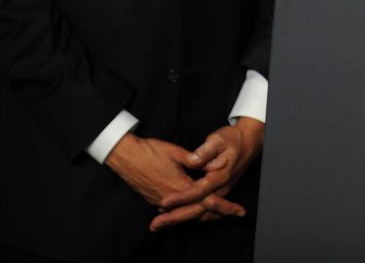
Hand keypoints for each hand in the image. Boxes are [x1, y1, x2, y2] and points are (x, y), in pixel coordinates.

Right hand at [105, 133, 244, 227]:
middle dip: (219, 212)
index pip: (207, 200)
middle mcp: (170, 199)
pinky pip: (175, 210)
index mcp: (179, 186)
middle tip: (236, 213)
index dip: (225, 205)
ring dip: (204, 212)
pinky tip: (195, 207)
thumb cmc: (150, 151)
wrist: (124, 156)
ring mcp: (160, 201)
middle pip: (199, 211)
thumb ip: (198, 159)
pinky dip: (188, 210)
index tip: (239, 210)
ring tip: (221, 212)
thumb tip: (219, 163)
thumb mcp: (176, 152)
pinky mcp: (154, 199)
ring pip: (187, 212)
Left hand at [149, 117, 263, 230]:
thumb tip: (193, 161)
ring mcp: (222, 192)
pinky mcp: (220, 192)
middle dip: (176, 218)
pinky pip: (207, 212)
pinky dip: (192, 217)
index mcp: (219, 176)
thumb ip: (205, 151)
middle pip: (198, 209)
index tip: (164, 202)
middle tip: (156, 225)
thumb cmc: (233, 139)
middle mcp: (221, 188)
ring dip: (182, 220)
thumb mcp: (218, 139)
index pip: (197, 192)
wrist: (250, 141)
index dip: (181, 198)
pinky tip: (179, 217)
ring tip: (162, 224)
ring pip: (202, 214)